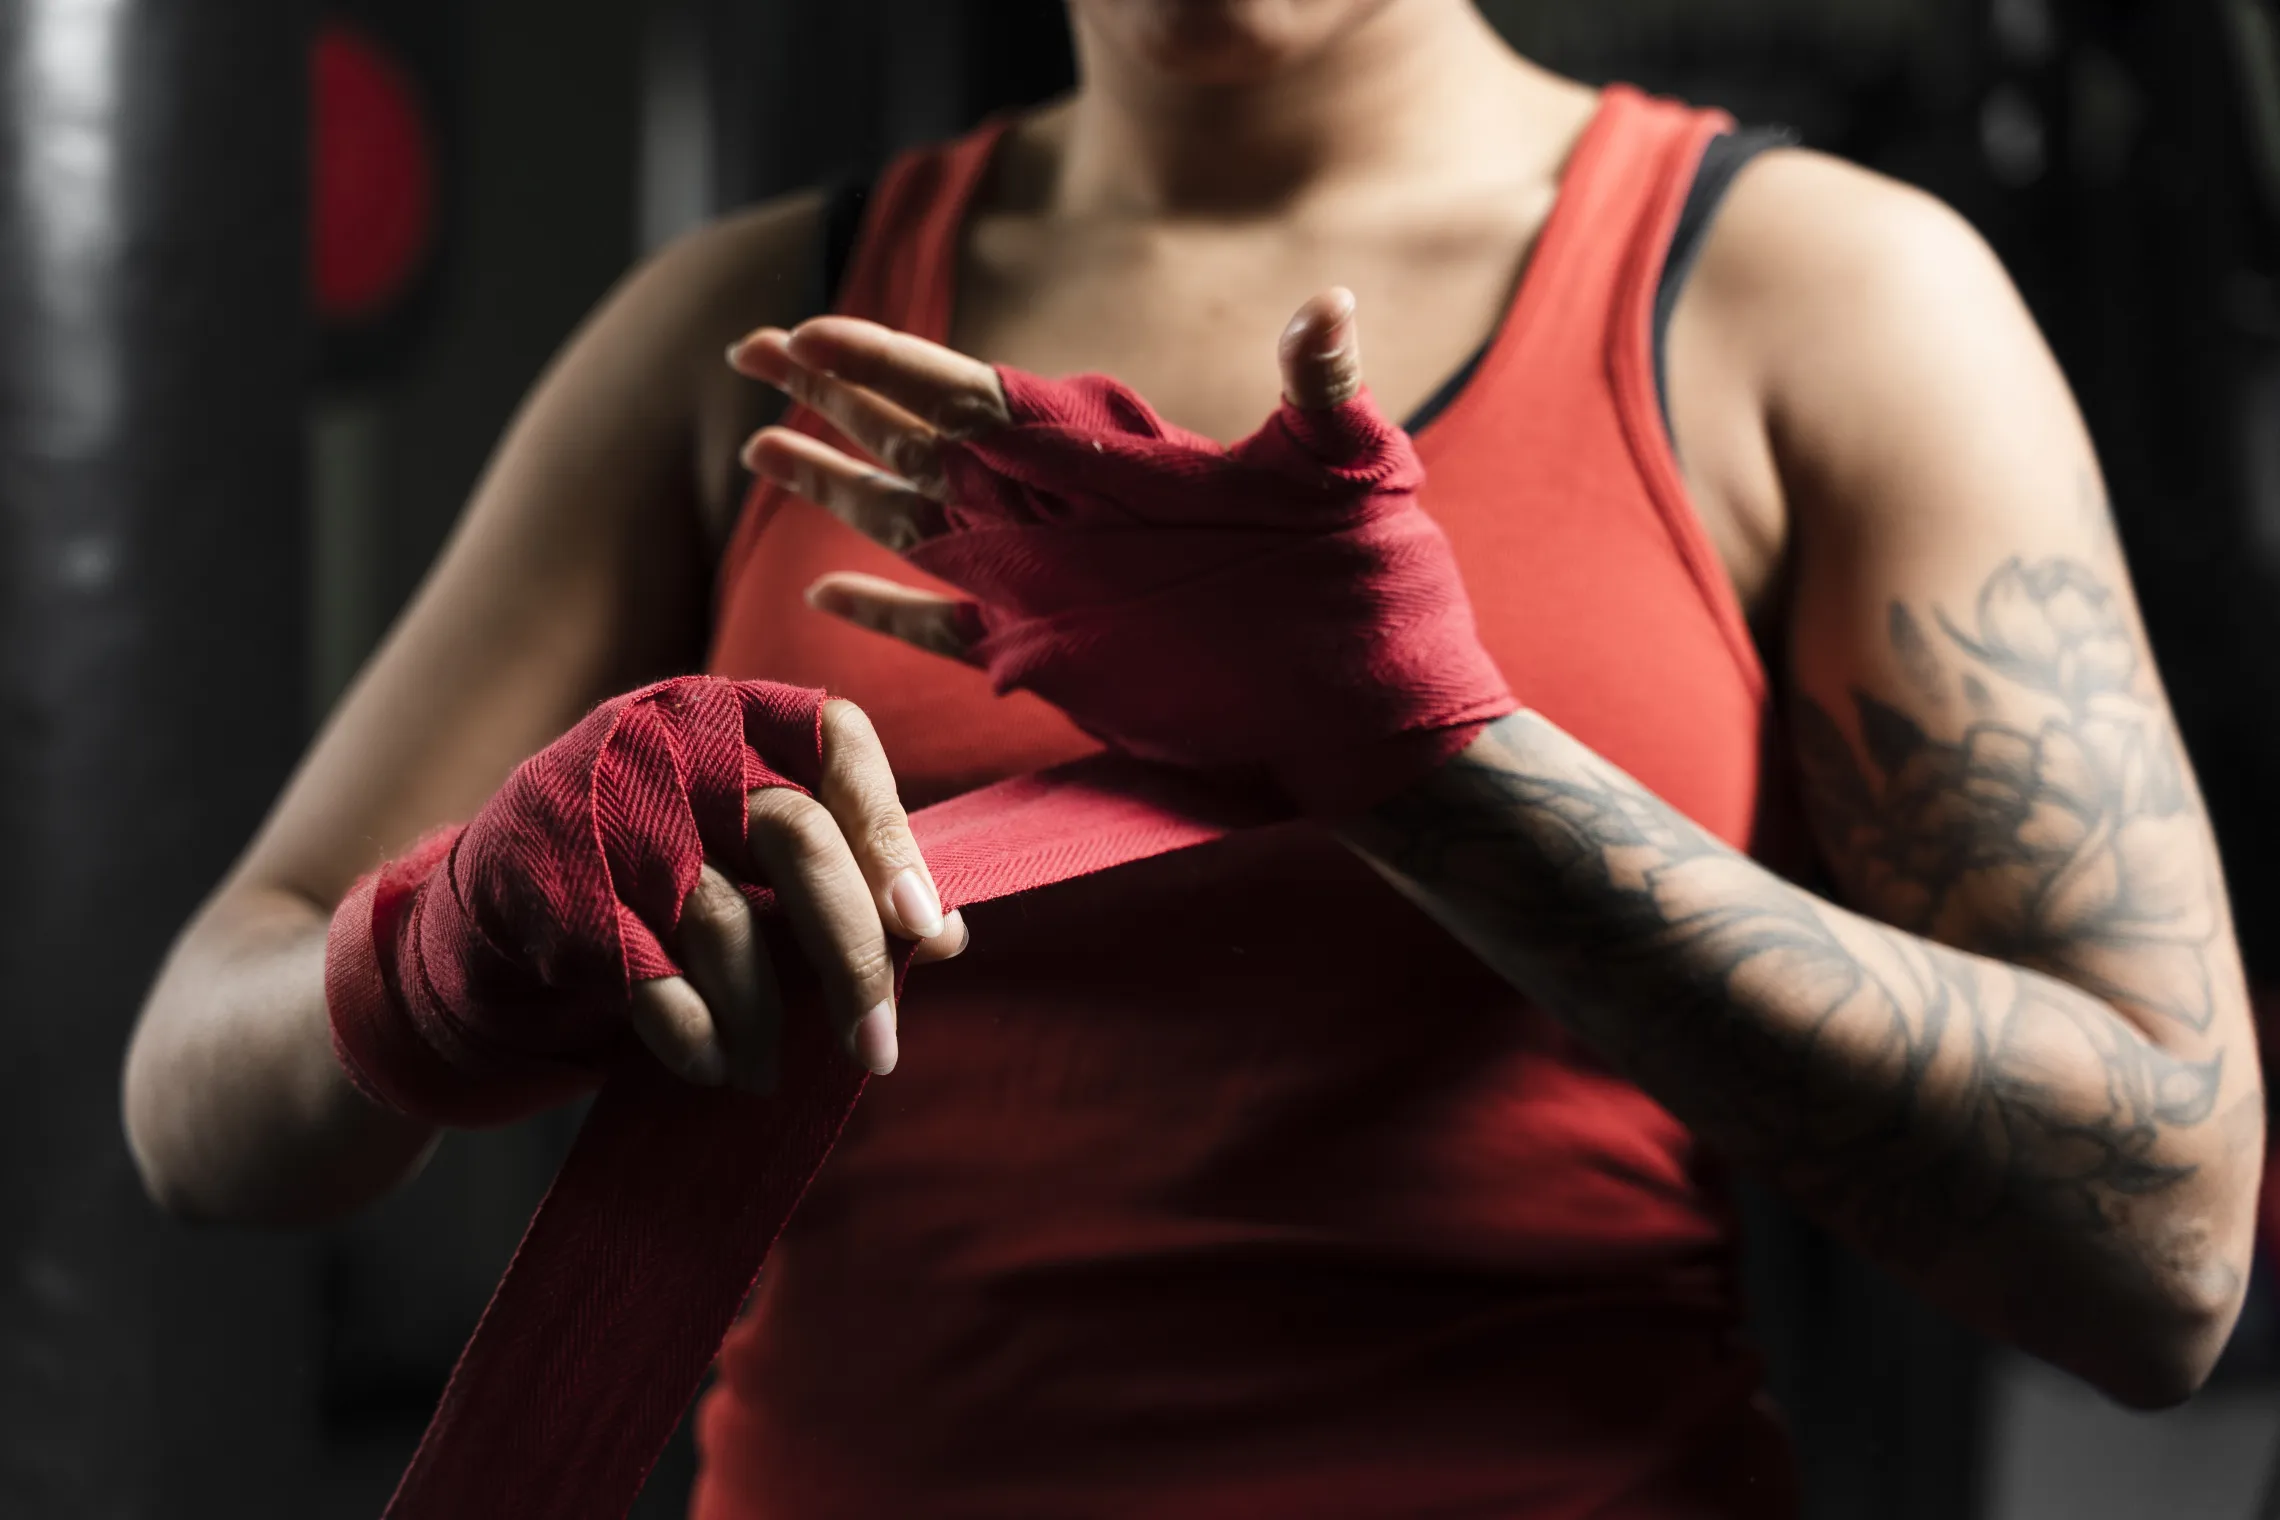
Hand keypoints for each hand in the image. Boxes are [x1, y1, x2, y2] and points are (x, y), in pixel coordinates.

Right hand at [328, 680, 967, 1129]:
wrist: (481, 920)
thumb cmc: (652, 888)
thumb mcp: (750, 862)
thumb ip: (845, 880)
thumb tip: (949, 936)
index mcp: (734, 713)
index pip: (842, 742)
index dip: (893, 833)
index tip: (929, 930)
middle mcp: (669, 737)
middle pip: (795, 835)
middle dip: (849, 953)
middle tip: (880, 1048)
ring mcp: (600, 801)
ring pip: (721, 914)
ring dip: (761, 1015)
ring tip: (770, 1072)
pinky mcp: (546, 878)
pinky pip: (642, 968)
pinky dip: (688, 1028)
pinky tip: (710, 1067)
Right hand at [726, 290, 1512, 812]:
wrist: (1372, 700)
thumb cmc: (1363, 585)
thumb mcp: (1345, 467)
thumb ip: (1321, 383)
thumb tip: (1329, 307)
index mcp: (1098, 456)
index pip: (967, 393)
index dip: (883, 360)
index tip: (806, 330)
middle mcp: (1055, 513)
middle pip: (914, 441)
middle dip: (831, 396)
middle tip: (750, 350)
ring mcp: (1044, 587)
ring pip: (909, 524)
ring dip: (835, 485)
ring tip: (757, 450)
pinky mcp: (1050, 660)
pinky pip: (941, 631)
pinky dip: (882, 613)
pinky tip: (823, 592)